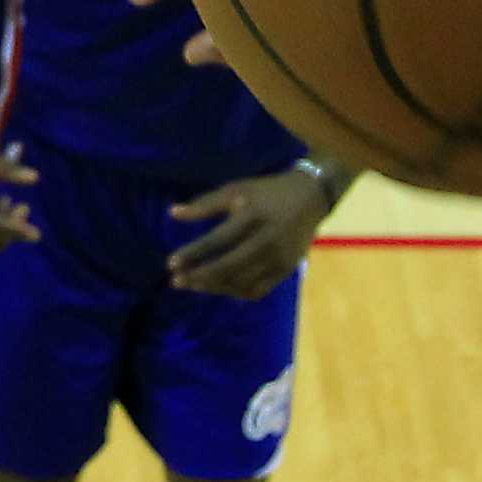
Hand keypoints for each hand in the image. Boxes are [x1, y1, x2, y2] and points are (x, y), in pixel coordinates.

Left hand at [167, 168, 326, 297]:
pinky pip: (258, 289)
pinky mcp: (286, 270)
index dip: (193, 253)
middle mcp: (267, 240)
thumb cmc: (267, 192)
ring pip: (242, 282)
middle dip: (200, 276)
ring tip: (195, 284)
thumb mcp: (236, 189)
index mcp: (253, 216)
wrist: (310, 198)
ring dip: (215, 286)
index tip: (171, 263)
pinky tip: (220, 286)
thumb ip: (205, 203)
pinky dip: (236, 291)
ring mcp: (279, 258)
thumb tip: (172, 213)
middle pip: (229, 266)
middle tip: (177, 281)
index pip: (218, 240)